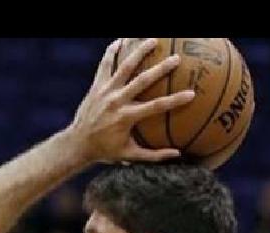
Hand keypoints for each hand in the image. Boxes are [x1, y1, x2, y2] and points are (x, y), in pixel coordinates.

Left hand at [66, 38, 195, 163]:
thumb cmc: (106, 150)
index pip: (156, 107)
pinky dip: (112, 52)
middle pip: (142, 81)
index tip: (192, 93)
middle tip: (177, 58)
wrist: (77, 143)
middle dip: (160, 69)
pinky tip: (121, 40)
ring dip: (138, 52)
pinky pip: (105, 65)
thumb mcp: (129, 155)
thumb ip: (154, 155)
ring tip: (152, 39)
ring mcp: (105, 92)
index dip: (175, 100)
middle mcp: (116, 102)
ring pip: (123, 67)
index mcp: (126, 118)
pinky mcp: (96, 87)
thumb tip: (177, 155)